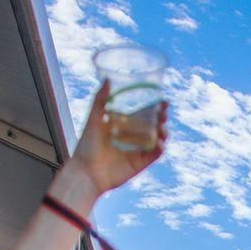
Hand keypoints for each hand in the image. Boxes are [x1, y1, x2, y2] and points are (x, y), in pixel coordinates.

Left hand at [66, 80, 168, 197]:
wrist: (86, 171)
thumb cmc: (87, 146)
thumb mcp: (93, 118)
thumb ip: (100, 99)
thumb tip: (108, 78)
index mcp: (124, 125)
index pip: (144, 113)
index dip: (156, 107)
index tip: (163, 102)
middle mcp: (133, 137)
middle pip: (154, 125)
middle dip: (162, 119)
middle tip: (163, 114)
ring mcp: (138, 150)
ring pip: (157, 139)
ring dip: (164, 132)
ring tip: (162, 128)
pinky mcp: (140, 164)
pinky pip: (154, 155)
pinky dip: (160, 148)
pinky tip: (160, 143)